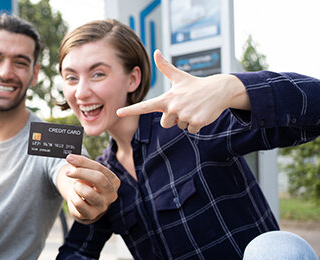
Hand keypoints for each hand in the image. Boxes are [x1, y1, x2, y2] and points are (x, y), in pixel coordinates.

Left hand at [64, 154, 119, 223]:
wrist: (84, 203)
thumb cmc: (87, 185)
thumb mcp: (87, 173)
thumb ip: (82, 166)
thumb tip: (71, 159)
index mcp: (113, 181)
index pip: (99, 168)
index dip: (83, 162)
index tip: (69, 158)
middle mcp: (111, 194)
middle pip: (99, 179)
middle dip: (80, 173)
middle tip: (68, 171)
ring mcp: (102, 206)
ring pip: (88, 192)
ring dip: (77, 187)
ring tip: (76, 187)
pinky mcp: (92, 214)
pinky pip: (78, 203)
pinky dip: (73, 197)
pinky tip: (75, 197)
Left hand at [117, 50, 249, 133]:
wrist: (219, 90)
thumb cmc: (195, 84)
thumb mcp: (179, 77)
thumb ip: (165, 67)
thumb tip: (156, 51)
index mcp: (166, 98)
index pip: (145, 106)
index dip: (131, 110)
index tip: (118, 113)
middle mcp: (173, 107)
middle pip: (165, 123)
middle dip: (174, 118)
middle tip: (185, 106)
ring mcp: (185, 115)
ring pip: (180, 126)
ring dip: (187, 120)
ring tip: (194, 107)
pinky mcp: (196, 122)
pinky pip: (191, 130)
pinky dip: (196, 124)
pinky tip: (201, 113)